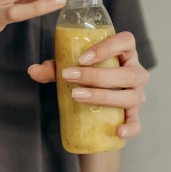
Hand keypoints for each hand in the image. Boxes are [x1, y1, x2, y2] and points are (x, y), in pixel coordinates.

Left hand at [28, 31, 149, 138]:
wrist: (98, 100)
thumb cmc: (87, 75)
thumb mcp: (71, 67)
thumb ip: (53, 67)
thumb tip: (33, 70)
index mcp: (125, 52)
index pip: (126, 41)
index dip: (107, 47)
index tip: (81, 58)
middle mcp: (136, 71)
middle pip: (127, 72)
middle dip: (96, 76)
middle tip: (69, 76)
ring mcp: (137, 94)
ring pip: (131, 96)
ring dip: (104, 96)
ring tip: (77, 96)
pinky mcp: (134, 115)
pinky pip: (137, 122)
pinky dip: (130, 127)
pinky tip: (118, 130)